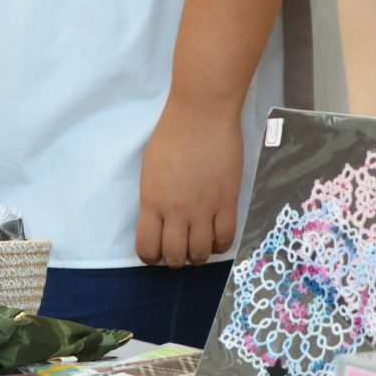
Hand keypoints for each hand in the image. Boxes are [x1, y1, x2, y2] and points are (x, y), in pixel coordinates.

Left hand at [136, 100, 245, 267]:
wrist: (202, 115)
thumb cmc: (172, 135)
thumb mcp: (150, 169)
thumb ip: (154, 198)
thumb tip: (159, 219)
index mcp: (152, 201)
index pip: (147, 247)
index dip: (151, 257)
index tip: (155, 253)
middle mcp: (177, 211)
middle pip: (175, 256)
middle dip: (175, 260)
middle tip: (179, 251)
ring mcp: (204, 208)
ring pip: (201, 253)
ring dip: (198, 256)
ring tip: (198, 246)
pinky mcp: (227, 202)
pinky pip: (225, 238)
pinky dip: (220, 246)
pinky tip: (216, 239)